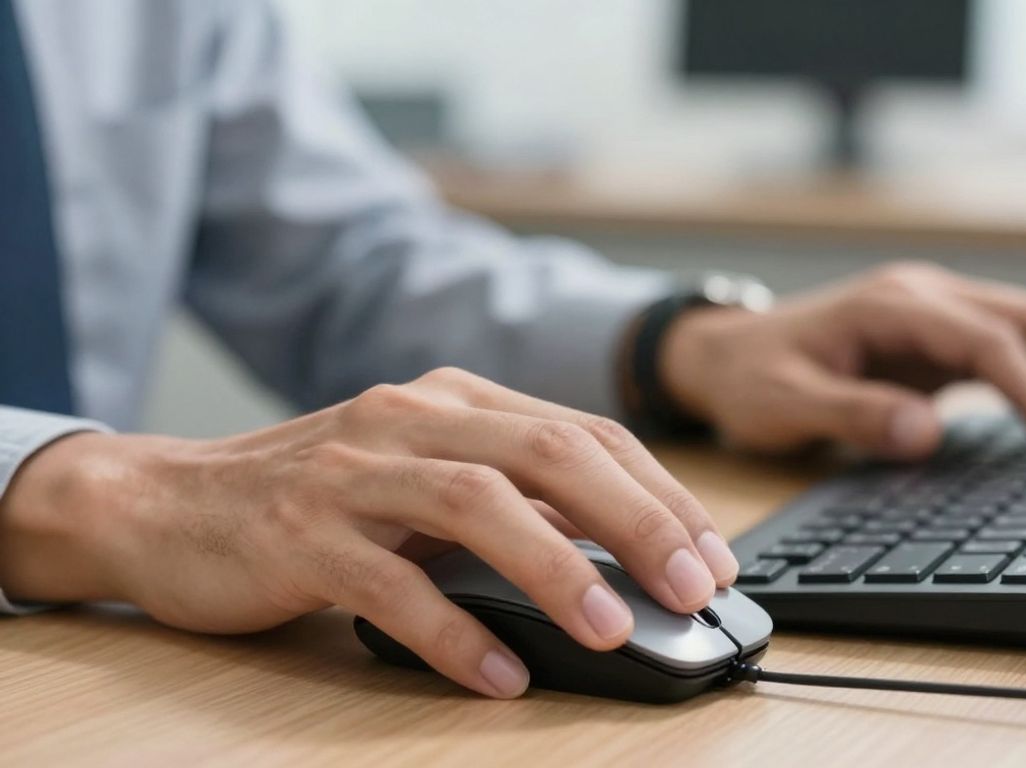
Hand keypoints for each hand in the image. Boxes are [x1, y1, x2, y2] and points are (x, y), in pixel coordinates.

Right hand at [0, 369, 738, 698]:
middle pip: (548, 454)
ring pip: (475, 505)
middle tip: (694, 588)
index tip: (713, 555)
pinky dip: (452, 635)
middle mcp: (410, 420)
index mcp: (453, 400)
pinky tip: (499, 676)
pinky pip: (389, 585)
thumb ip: (511, 500)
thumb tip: (622, 553)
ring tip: (615, 630)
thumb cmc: (317, 498)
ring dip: (558, 570)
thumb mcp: (423, 478)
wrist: (163, 502)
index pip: (583, 434)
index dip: (660, 493)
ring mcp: (351, 473)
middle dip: (637, 521)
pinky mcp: (298, 534)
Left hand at [660, 263, 1025, 458]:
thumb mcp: (786, 404)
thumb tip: (927, 432)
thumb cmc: (751, 378)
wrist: (723, 354)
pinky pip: (1009, 347)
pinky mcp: (937, 337)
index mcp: (891, 304)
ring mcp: (934, 311)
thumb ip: (854, 414)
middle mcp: (923, 295)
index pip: (989, 340)